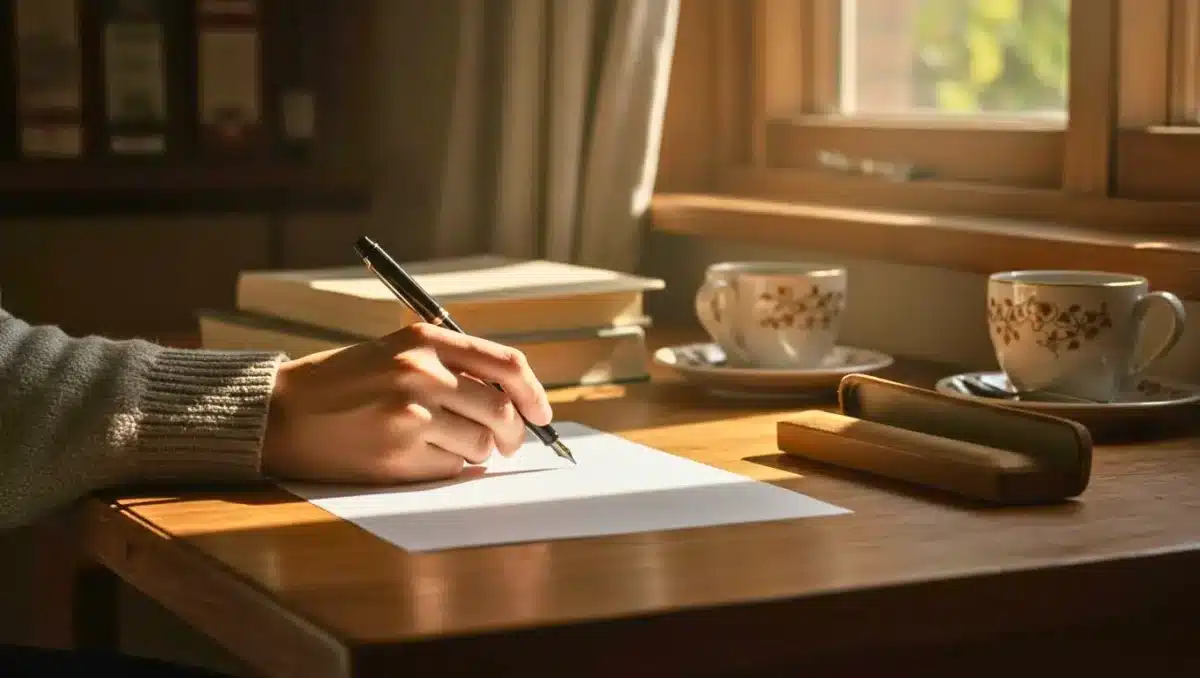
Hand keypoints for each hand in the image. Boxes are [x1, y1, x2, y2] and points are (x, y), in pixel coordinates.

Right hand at [261, 322, 551, 483]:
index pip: (508, 365)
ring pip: (480, 446)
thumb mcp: (397, 352)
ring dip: (474, 453)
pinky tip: (416, 455)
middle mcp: (422, 373)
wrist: (282, 412)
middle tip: (507, 444)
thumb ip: (453, 365)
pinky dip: (446, 468)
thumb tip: (514, 399)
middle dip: (513, 435)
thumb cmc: (344, 383)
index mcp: (426, 340)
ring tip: (444, 444)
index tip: (542, 414)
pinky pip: (450, 470)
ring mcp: (411, 415)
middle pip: (502, 412)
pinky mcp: (397, 455)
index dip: (534, 394)